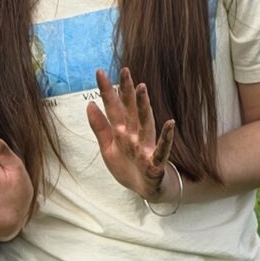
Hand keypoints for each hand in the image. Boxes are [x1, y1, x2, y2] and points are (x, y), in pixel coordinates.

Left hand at [86, 70, 181, 202]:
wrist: (143, 189)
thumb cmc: (128, 166)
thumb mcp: (108, 147)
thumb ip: (99, 127)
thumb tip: (89, 104)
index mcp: (121, 131)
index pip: (113, 107)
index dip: (106, 91)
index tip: (99, 72)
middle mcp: (134, 135)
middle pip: (130, 110)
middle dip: (127, 91)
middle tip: (125, 71)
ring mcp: (145, 147)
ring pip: (145, 124)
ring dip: (144, 107)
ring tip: (142, 88)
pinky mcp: (155, 162)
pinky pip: (161, 149)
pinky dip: (166, 137)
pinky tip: (170, 123)